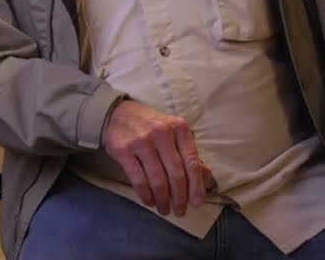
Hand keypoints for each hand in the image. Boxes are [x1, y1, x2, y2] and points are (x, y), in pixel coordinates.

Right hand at [101, 100, 212, 216]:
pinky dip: (145, 194)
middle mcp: (161, 133)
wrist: (118, 113)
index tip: (196, 203)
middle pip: (176, 173)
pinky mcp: (124, 150)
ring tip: (164, 209)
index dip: (196, 186)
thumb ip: (189, 152)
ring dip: (162, 199)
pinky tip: (149, 201)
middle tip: (180, 211)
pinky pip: (138, 179)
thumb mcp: (174, 132)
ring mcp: (141, 141)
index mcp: (179, 128)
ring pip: (157, 179)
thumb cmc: (151, 125)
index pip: (192, 162)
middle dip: (179, 197)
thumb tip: (206, 176)